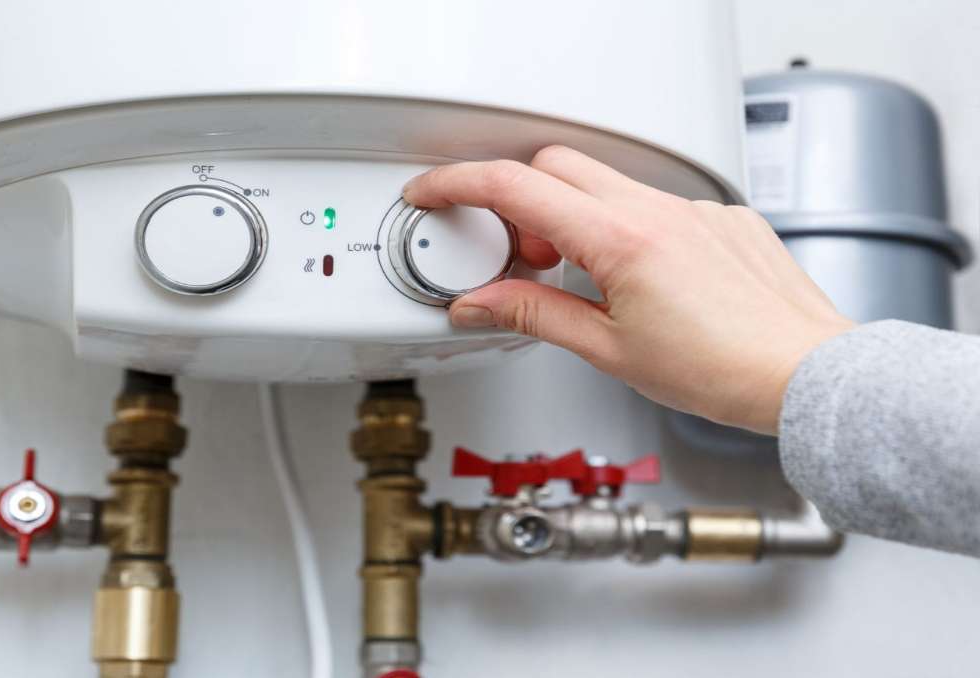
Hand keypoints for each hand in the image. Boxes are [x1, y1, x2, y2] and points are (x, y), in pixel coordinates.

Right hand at [403, 146, 854, 434]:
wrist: (804, 375)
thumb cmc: (723, 371)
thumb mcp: (609, 351)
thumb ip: (535, 315)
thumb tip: (480, 305)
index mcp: (622, 240)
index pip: (515, 187)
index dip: (457, 184)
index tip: (430, 194)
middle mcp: (658, 210)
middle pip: (554, 166)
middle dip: (518, 202)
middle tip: (516, 257)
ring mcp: (692, 209)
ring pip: (604, 181)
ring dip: (570, 218)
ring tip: (578, 278)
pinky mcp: (718, 218)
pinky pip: (651, 201)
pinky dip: (621, 227)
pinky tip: (637, 279)